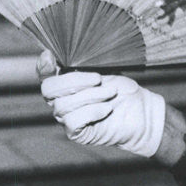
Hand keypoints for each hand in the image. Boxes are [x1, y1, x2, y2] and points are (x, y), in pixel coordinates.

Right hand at [38, 51, 166, 157]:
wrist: (141, 113)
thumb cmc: (123, 91)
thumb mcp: (106, 71)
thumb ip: (85, 63)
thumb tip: (72, 51)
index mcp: (65, 84)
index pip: (45, 75)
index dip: (43, 66)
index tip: (50, 55)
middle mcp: (61, 101)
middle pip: (49, 90)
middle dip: (74, 81)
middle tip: (99, 79)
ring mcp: (67, 118)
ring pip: (64, 106)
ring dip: (91, 96)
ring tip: (111, 93)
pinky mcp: (76, 134)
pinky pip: (73, 121)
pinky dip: (91, 112)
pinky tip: (107, 109)